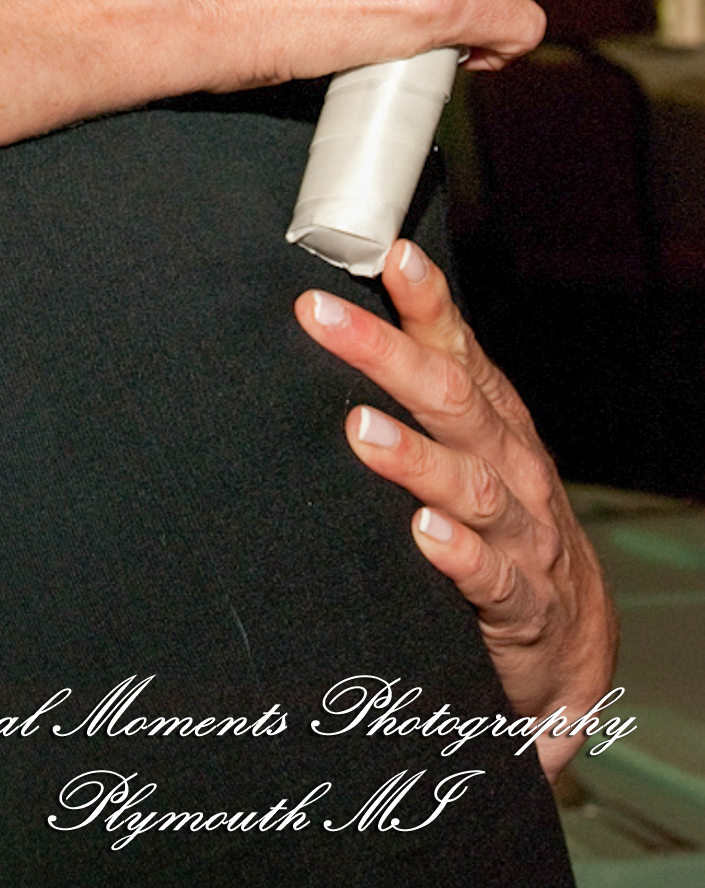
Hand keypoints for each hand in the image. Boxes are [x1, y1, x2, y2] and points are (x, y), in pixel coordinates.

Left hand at [295, 240, 616, 778]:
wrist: (568, 632)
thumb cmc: (498, 515)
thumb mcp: (466, 442)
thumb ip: (417, 385)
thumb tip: (335, 318)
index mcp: (491, 416)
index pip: (457, 346)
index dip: (425, 300)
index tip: (389, 256)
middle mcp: (509, 462)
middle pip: (450, 399)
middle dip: (384, 353)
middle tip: (320, 318)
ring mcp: (520, 531)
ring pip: (470, 485)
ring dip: (413, 456)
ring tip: (360, 428)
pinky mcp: (521, 601)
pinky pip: (491, 575)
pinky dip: (459, 553)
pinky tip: (424, 533)